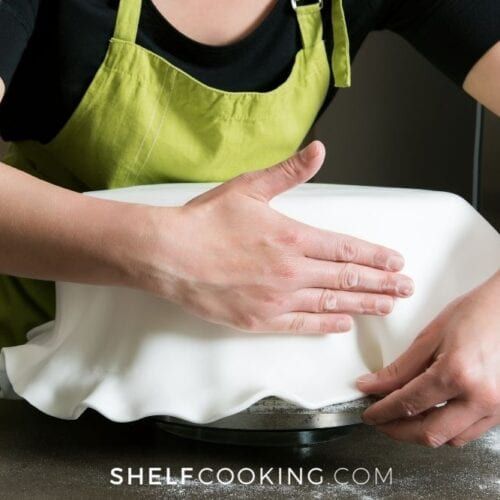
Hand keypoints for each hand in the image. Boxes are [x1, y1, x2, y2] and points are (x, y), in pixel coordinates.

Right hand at [139, 141, 413, 333]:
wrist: (169, 255)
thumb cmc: (206, 221)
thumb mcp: (249, 188)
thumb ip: (289, 173)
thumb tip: (319, 150)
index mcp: (292, 237)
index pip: (346, 250)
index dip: (375, 257)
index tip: (396, 263)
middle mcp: (291, 271)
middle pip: (347, 279)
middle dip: (381, 284)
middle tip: (405, 290)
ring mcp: (277, 299)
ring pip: (331, 303)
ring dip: (363, 305)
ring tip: (387, 307)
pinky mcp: (259, 320)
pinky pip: (301, 325)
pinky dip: (325, 324)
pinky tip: (343, 324)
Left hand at [357, 271, 499, 446]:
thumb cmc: (476, 313)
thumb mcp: (429, 337)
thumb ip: (399, 368)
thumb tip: (372, 385)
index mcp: (457, 374)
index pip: (408, 404)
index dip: (383, 413)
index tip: (369, 414)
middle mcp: (479, 397)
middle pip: (430, 433)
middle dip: (398, 431)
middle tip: (380, 421)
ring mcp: (495, 407)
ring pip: (451, 439)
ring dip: (422, 433)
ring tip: (401, 418)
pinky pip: (468, 433)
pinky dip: (445, 429)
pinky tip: (430, 415)